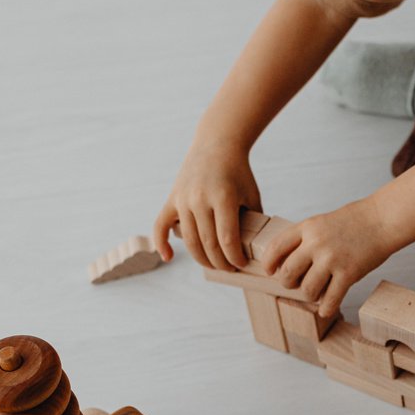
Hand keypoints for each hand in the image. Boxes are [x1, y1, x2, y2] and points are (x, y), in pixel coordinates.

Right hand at [153, 141, 262, 270]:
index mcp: (223, 198)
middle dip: (220, 262)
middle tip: (230, 268)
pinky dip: (161, 243)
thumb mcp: (251, 194)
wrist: (217, 145)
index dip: (234, 257)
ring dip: (201, 258)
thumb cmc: (239, 173)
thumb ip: (252, 220)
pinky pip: (161, 225)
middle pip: (208, 243)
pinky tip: (168, 257)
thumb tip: (253, 248)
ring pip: (189, 239)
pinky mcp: (172, 198)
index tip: (241, 264)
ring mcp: (183, 199)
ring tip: (213, 265)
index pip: (227, 239)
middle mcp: (200, 199)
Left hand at [260, 197, 399, 317]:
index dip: (269, 263)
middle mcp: (316, 243)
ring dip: (309, 295)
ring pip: (307, 290)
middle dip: (288, 283)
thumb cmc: (355, 221)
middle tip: (295, 284)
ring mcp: (332, 259)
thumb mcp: (322, 222)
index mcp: (307, 228)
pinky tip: (325, 310)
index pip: (276, 247)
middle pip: (288, 273)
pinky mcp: (349, 274)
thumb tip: (288, 263)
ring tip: (317, 293)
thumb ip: (305, 239)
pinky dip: (326, 308)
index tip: (270, 271)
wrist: (383, 220)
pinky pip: (331, 299)